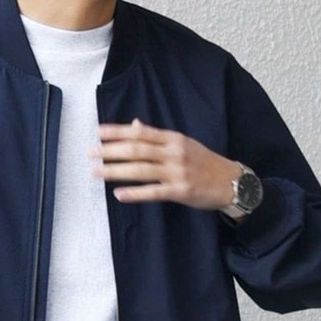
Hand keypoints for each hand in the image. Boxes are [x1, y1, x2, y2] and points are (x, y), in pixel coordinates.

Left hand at [90, 120, 238, 209]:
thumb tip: (135, 125)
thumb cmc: (204, 163)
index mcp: (173, 138)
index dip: (118, 132)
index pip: (140, 133)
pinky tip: (118, 195)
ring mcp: (177, 172)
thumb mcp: (182, 144)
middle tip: (90, 152)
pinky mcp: (180, 191)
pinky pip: (153, 192)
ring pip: (141, 170)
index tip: (98, 132)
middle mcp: (174, 152)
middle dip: (111, 151)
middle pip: (137, 149)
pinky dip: (134, 193)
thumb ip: (157, 137)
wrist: (230, 181)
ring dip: (116, 171)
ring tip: (96, 172)